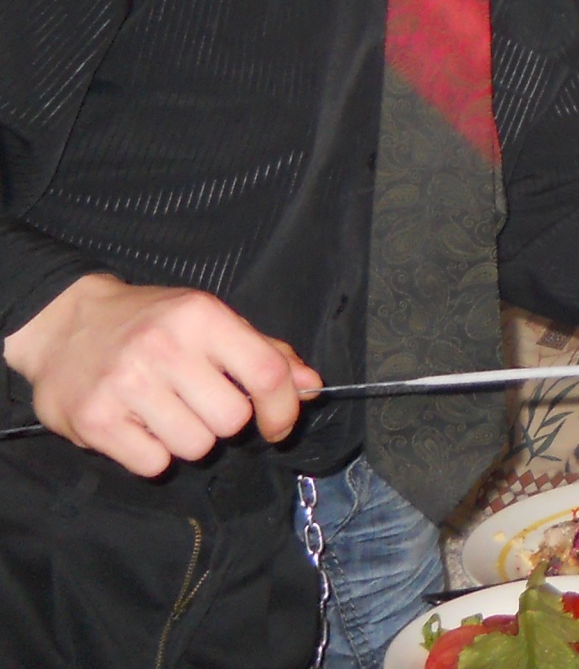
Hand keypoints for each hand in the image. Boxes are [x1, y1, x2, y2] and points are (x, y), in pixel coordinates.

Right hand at [2, 273, 320, 476]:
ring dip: (189, 438)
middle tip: (200, 403)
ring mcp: (126, 385)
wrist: (64, 323)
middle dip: (224, 421)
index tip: (279, 425)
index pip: (266, 372)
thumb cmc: (149, 322)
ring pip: (195, 446)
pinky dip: (153, 454)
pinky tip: (138, 426)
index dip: (283, 407)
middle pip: (232, 420)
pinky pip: (153, 464)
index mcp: (202, 317)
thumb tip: (310, 386)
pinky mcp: (94, 421)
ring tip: (166, 412)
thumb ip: (262, 352)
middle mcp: (164, 348)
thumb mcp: (209, 319)